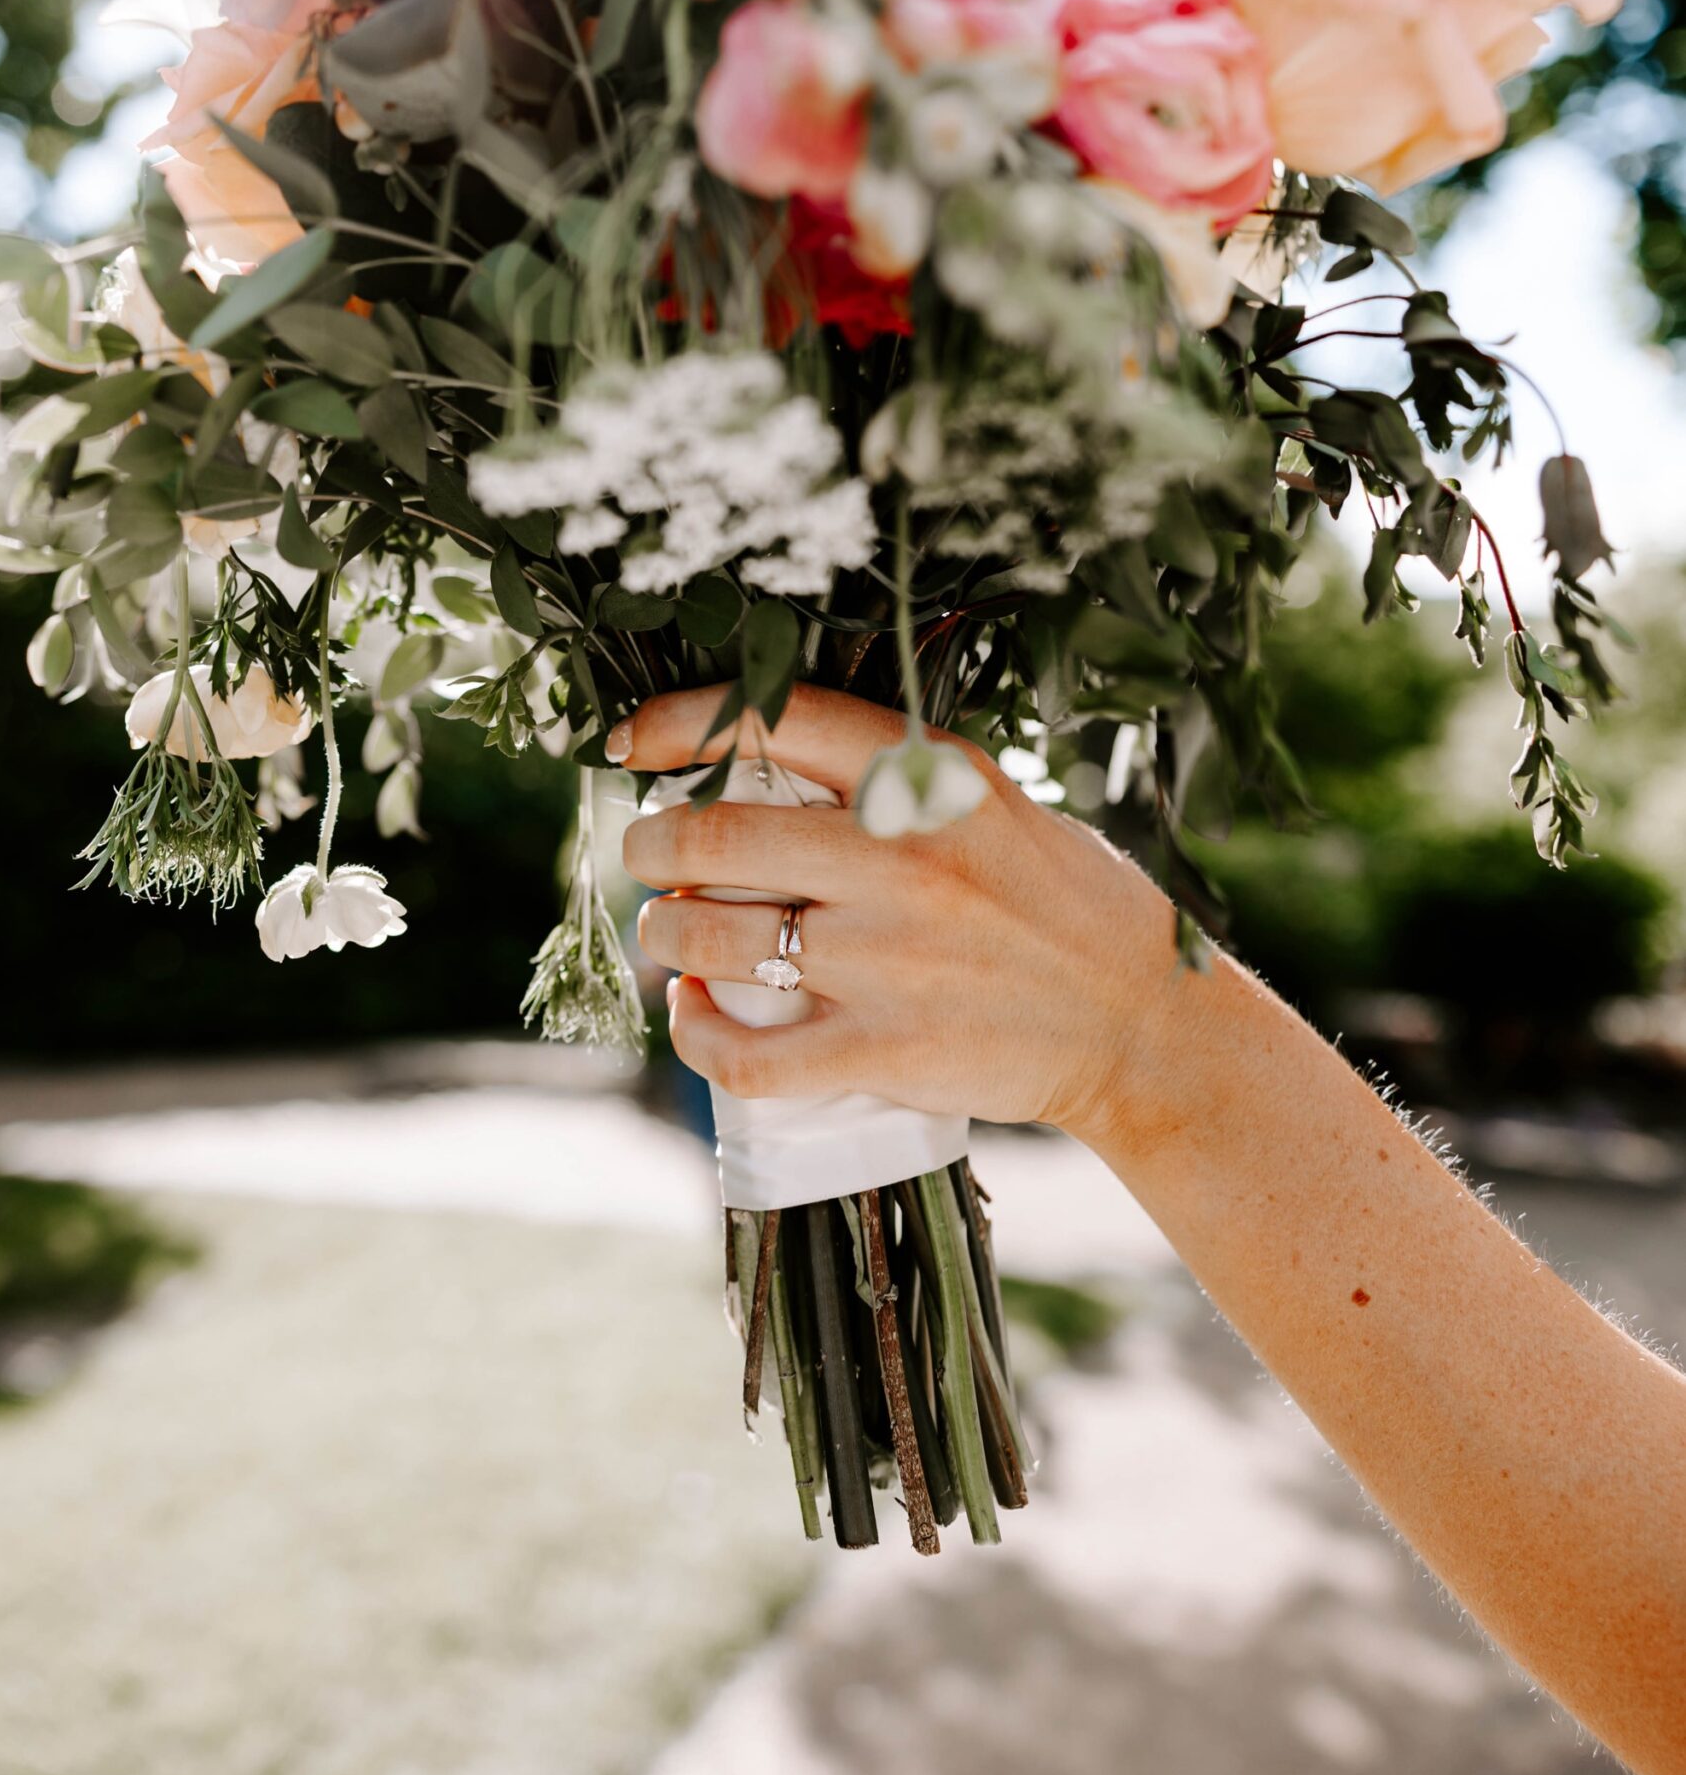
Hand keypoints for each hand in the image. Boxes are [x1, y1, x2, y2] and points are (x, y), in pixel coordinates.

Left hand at [612, 684, 1180, 1144]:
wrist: (1141, 1025)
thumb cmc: (1063, 904)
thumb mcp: (992, 803)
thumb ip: (893, 781)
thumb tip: (761, 766)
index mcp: (927, 781)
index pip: (775, 721)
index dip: (681, 726)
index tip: (632, 742)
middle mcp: (900, 860)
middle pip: (712, 839)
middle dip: (652, 847)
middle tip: (647, 855)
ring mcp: (886, 960)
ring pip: (709, 941)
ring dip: (663, 936)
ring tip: (669, 933)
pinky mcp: (882, 1052)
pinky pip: (744, 1054)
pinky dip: (695, 1037)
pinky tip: (693, 1017)